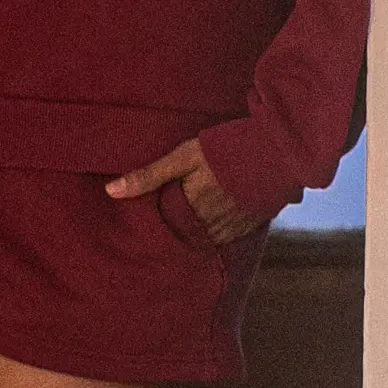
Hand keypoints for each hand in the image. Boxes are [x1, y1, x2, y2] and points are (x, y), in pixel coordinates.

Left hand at [104, 138, 265, 246]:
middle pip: (184, 235)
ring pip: (206, 239)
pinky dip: (219, 232)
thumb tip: (111, 191)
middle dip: (176, 230)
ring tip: (190, 223)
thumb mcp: (183, 156)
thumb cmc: (226, 149)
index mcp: (190, 208)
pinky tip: (215, 222)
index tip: (147, 220)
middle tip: (167, 223)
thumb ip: (148, 175)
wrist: (277, 151)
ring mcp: (233, 227)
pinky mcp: (251, 224)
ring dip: (197, 233)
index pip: (164, 226)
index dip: (156, 222)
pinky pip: (229, 237)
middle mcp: (210, 223)